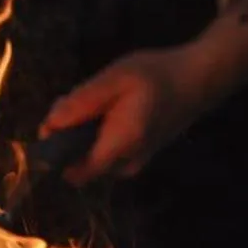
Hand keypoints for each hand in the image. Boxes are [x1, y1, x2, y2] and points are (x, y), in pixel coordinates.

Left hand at [40, 45, 216, 185]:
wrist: (198, 80)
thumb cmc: (156, 74)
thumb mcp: (115, 78)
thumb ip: (82, 103)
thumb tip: (49, 126)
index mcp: (120, 146)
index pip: (74, 172)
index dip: (57, 150)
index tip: (60, 117)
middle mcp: (126, 164)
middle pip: (78, 161)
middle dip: (69, 133)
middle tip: (83, 98)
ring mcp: (133, 164)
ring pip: (89, 155)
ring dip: (83, 130)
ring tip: (101, 99)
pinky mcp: (136, 157)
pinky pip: (103, 151)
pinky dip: (97, 131)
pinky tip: (111, 107)